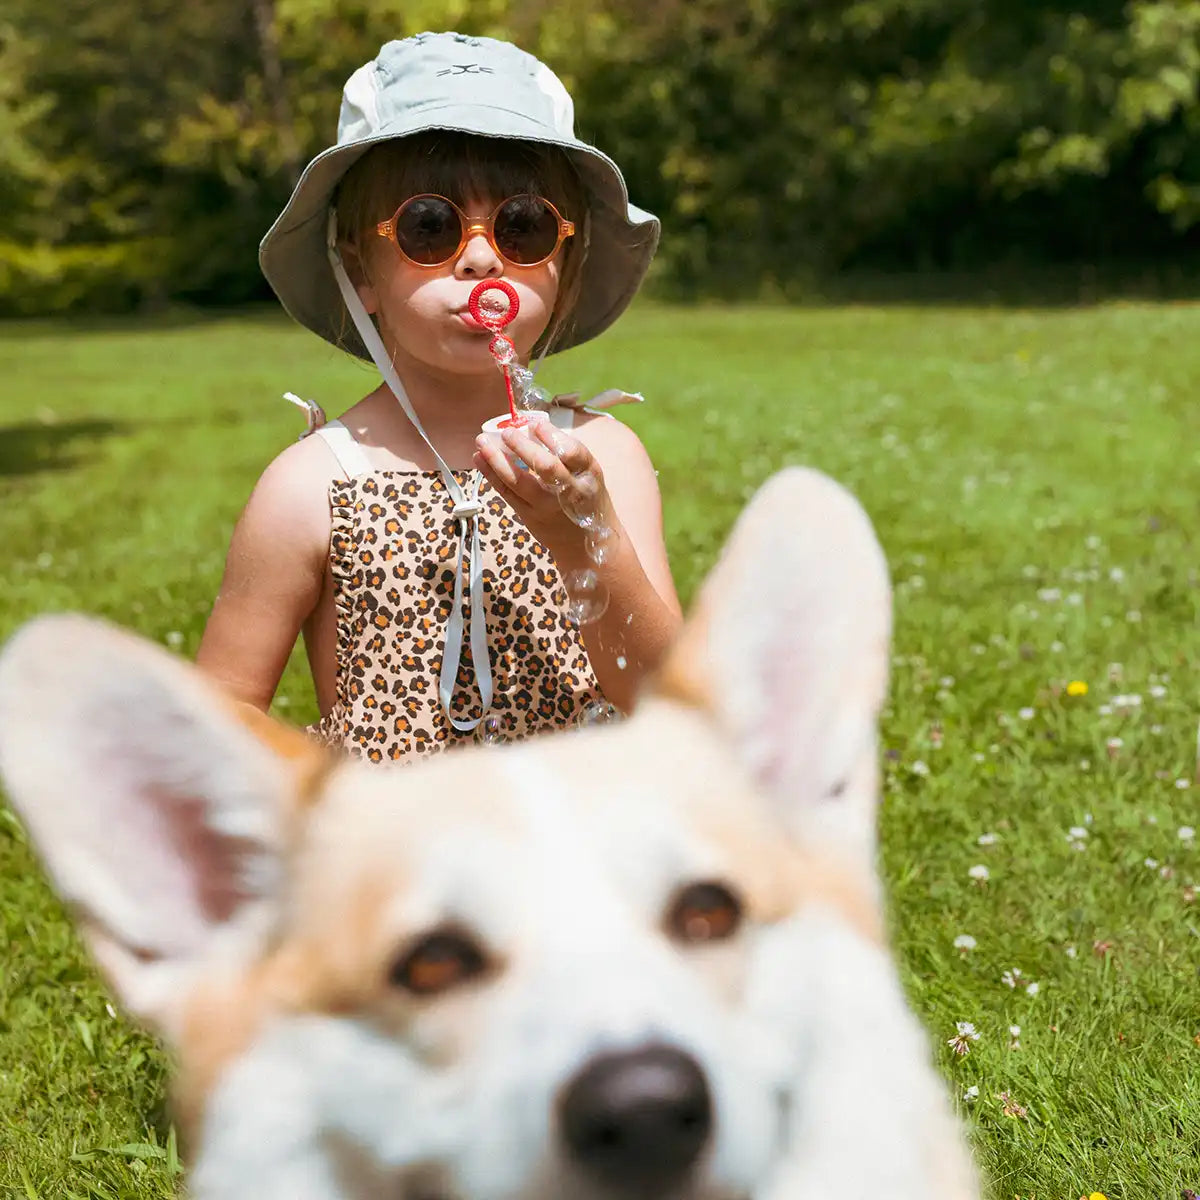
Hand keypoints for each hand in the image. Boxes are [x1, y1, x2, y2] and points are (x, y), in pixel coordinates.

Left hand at [473, 418, 611, 551]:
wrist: (585, 544)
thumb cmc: (586, 501)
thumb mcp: (588, 475)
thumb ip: (567, 455)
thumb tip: (532, 428)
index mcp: (588, 476)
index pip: (572, 453)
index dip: (552, 437)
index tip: (535, 424)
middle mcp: (569, 492)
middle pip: (545, 467)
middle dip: (522, 446)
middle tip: (506, 432)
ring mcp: (546, 506)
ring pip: (519, 482)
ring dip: (497, 459)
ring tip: (481, 442)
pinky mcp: (528, 516)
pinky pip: (507, 493)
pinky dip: (491, 475)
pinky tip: (480, 460)